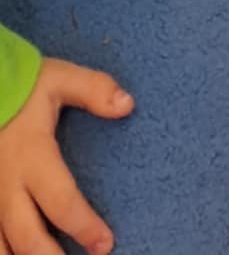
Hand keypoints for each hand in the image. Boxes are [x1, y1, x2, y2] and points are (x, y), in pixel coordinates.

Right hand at [0, 58, 133, 254]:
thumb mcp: (59, 79)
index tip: (106, 244)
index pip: (60, 201)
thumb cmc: (22, 87)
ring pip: (2, 248)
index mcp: (31, 156)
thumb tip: (128, 105)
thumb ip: (94, 90)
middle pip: (28, 238)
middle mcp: (6, 186)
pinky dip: (6, 254)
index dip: (83, 226)